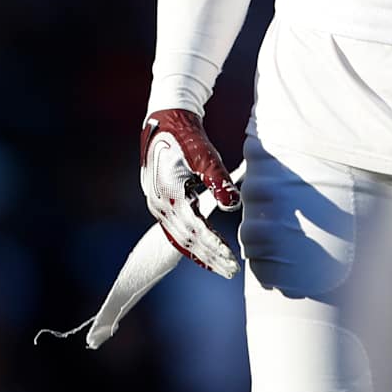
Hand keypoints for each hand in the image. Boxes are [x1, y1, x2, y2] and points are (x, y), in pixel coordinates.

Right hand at [139, 109, 240, 277]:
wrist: (164, 120)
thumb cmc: (187, 136)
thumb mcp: (204, 154)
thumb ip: (217, 179)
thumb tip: (233, 205)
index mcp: (169, 195)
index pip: (194, 230)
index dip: (214, 246)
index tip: (232, 259)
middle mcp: (160, 205)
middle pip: (186, 240)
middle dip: (210, 257)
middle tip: (232, 271)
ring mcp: (158, 206)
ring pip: (180, 239)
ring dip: (202, 254)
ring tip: (224, 267)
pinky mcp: (162, 204)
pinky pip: (176, 231)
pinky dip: (192, 245)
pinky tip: (207, 254)